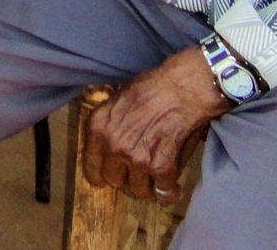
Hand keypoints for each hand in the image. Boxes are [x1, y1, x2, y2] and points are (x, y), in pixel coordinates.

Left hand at [83, 46, 231, 201]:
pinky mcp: (160, 168)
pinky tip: (174, 184)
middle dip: (127, 176)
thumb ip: (112, 123)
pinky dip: (169, 190)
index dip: (101, 174)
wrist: (185, 86)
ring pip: (138, 189)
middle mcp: (114, 146)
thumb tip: (111, 140)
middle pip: (114, 180)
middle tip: (140, 167)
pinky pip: (162, 192)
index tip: (109, 175)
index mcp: (99, 126)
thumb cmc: (156, 85)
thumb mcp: (121, 97)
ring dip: (148, 183)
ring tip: (158, 170)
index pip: (91, 167)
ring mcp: (136, 159)